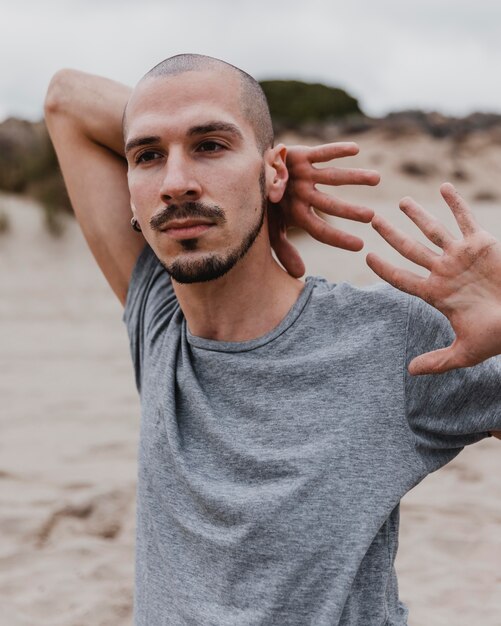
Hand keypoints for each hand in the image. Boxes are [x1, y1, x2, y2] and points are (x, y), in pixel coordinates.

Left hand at [268, 142, 379, 277]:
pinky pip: (321, 153)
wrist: (252, 172)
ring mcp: (302, 174)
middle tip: (371, 217)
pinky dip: (336, 150)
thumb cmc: (269, 206)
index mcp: (295, 214)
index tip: (360, 246)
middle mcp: (300, 195)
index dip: (338, 239)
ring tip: (376, 178)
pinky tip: (355, 149)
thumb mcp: (272, 230)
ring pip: (331, 176)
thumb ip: (284, 250)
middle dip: (349, 211)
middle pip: (328, 204)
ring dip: (354, 177)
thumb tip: (298, 276)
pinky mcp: (301, 155)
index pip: (319, 230)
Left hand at [367, 183, 500, 374]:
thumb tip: (410, 372)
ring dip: (417, 215)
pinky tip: (443, 188)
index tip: (367, 257)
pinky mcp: (482, 244)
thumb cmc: (497, 337)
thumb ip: (437, 361)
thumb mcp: (465, 352)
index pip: (402, 278)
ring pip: (433, 230)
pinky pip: (465, 219)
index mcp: (436, 294)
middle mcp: (444, 271)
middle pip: (410, 249)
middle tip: (372, 219)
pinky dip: (455, 203)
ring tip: (400, 202)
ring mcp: (461, 256)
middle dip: (390, 234)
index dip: (384, 268)